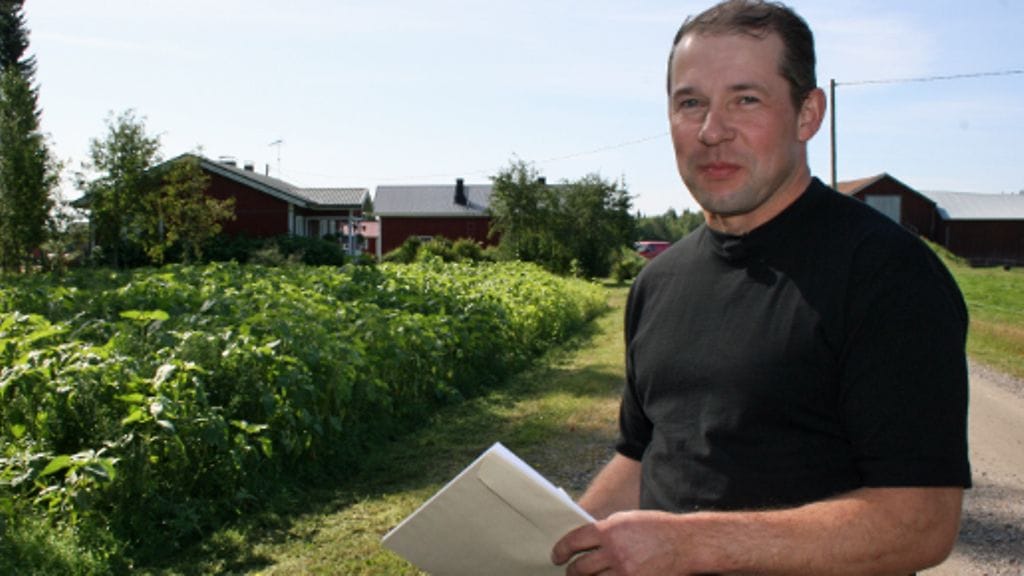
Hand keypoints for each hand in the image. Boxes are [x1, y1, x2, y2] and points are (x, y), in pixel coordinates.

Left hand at [551, 510, 692, 574]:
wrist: (686, 543)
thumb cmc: (658, 528)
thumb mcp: (627, 520)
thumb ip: (606, 530)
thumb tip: (586, 542)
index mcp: (610, 529)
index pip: (574, 541)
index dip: (561, 550)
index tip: (557, 555)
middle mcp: (615, 551)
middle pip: (580, 568)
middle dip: (572, 571)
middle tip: (571, 571)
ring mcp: (625, 571)